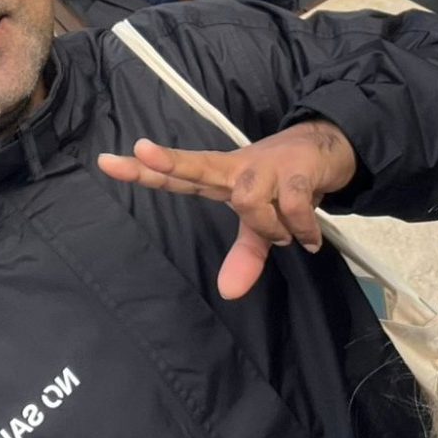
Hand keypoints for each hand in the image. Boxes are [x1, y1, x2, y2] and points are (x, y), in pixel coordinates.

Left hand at [98, 120, 356, 299]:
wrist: (330, 145)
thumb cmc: (286, 178)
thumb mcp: (262, 219)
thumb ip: (245, 253)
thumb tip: (228, 292)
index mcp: (224, 176)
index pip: (181, 174)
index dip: (146, 171)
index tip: (108, 162)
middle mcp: (239, 167)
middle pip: (199, 166)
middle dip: (170, 163)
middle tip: (142, 152)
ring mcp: (266, 164)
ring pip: (249, 202)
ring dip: (273, 228)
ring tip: (291, 233)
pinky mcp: (296, 168)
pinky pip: (290, 206)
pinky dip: (300, 227)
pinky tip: (310, 239)